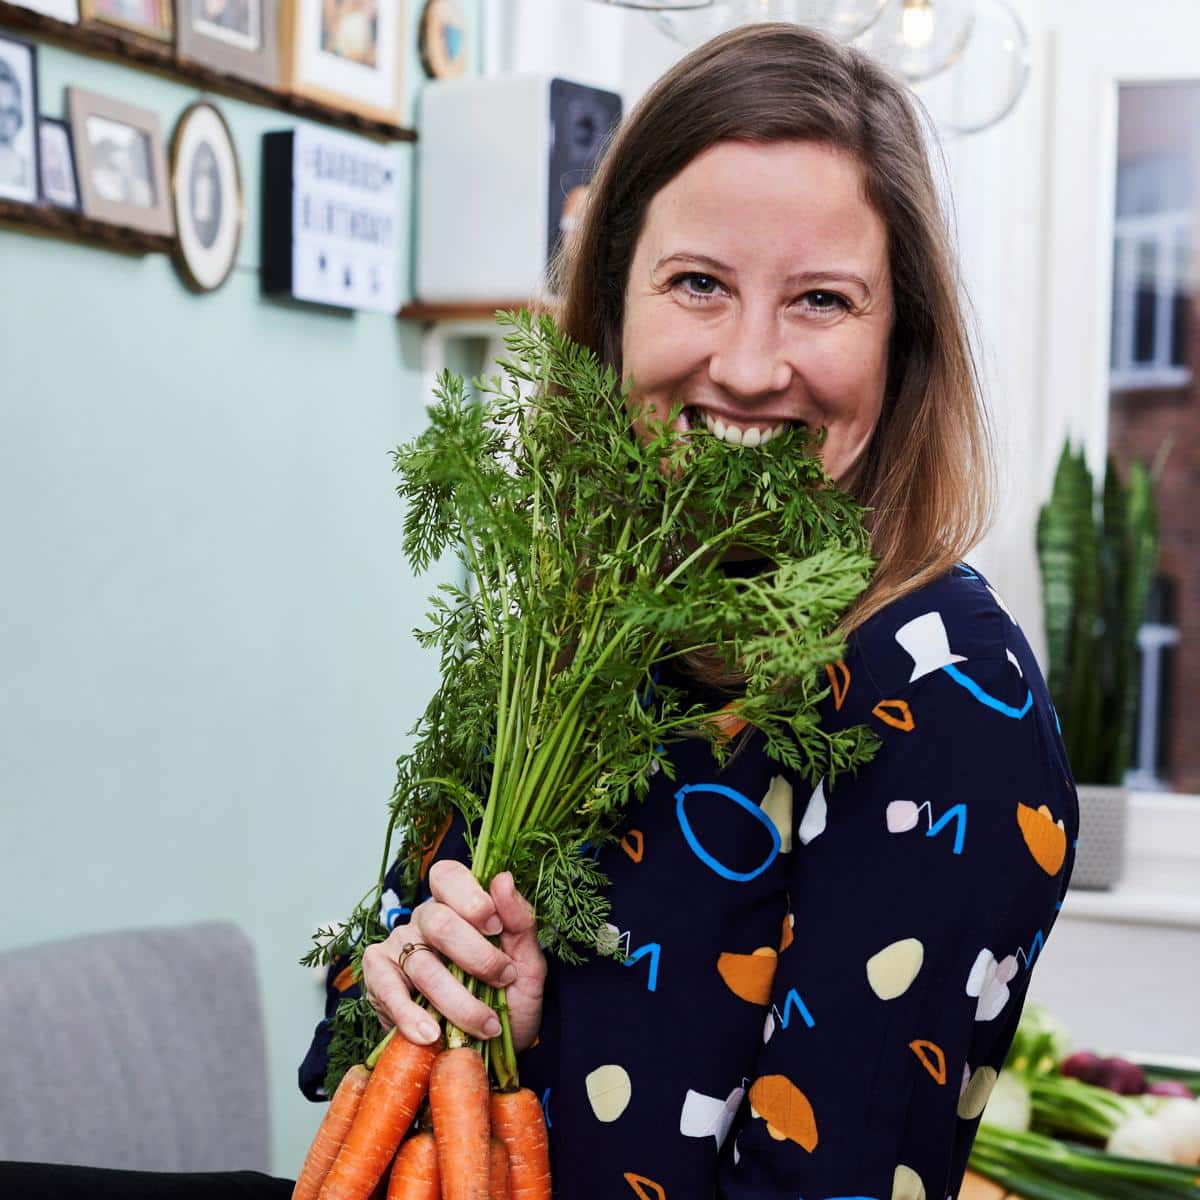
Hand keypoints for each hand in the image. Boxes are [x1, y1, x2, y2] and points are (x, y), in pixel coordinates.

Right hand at [361, 860, 545, 1052]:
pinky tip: (432, 1033)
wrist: (492, 1051)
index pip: (448, 877)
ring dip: (458, 1001)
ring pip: (421, 964)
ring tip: (485, 1025)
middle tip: (503, 980)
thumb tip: (502, 878)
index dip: (470, 897)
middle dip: (476, 956)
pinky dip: (410, 1015)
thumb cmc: (509, 999)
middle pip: (439, 922)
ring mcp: (398, 948)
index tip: (495, 927)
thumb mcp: (527, 963)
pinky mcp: (378, 981)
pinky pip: (388, 990)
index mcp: (458, 905)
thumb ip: (519, 922)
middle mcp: (423, 920)